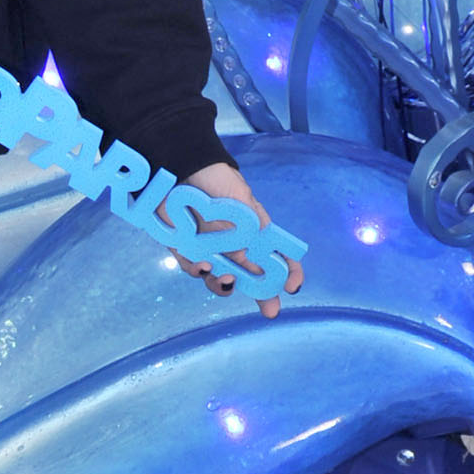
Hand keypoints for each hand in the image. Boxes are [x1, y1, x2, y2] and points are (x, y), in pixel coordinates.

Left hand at [181, 158, 303, 318]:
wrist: (181, 165)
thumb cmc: (218, 180)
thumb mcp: (241, 205)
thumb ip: (248, 235)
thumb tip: (251, 265)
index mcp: (254, 230)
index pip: (277, 255)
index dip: (288, 272)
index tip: (292, 287)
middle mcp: (234, 243)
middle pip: (250, 276)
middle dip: (262, 295)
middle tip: (269, 308)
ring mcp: (210, 247)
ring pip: (219, 278)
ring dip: (225, 285)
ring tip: (227, 280)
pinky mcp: (184, 247)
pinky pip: (191, 267)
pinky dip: (197, 271)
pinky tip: (201, 266)